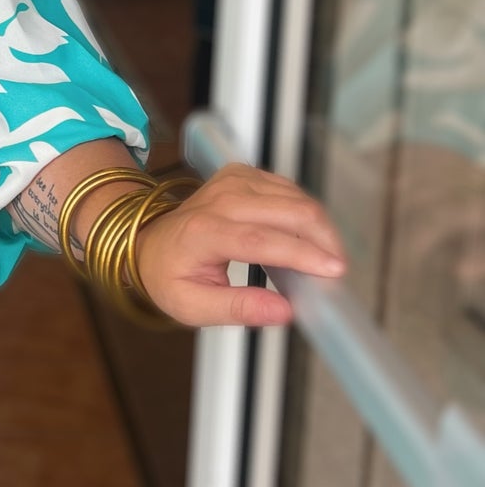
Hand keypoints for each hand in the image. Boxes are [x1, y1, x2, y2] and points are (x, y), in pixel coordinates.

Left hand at [133, 161, 348, 327]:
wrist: (149, 242)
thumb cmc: (169, 276)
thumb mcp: (192, 307)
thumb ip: (238, 309)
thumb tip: (284, 311)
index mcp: (203, 232)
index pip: (260, 239)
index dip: (301, 254)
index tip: (333, 271)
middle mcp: (220, 199)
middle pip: (287, 211)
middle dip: (323, 239)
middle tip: (337, 271)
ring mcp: (232, 182)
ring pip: (294, 197)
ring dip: (319, 227)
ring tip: (326, 259)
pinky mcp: (243, 175)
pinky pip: (288, 189)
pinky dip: (305, 213)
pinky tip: (308, 237)